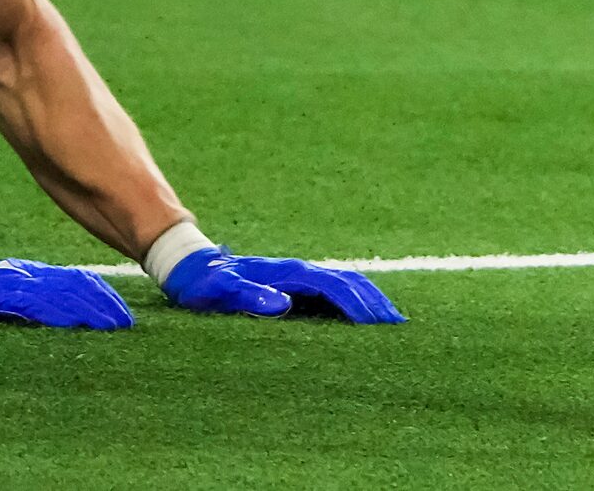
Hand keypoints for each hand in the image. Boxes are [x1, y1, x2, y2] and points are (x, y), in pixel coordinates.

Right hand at [0, 249, 133, 329]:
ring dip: (86, 310)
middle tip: (126, 322)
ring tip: (110, 325)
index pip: (73, 282)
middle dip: (103, 304)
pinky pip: (28, 303)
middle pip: (73, 286)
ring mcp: (9, 283)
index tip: (122, 313)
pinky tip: (70, 320)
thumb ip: (26, 300)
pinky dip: (53, 311)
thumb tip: (59, 313)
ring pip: (57, 294)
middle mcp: (23, 275)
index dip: (100, 297)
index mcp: (27, 275)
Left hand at [162, 247, 404, 322]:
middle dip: (374, 302)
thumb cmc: (206, 285)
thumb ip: (249, 294)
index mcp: (289, 272)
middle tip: (398, 324)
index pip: (333, 287)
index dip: (356, 305)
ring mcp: (300, 277)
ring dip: (371, 299)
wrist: (195, 268)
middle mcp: (300, 271)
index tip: (376, 324)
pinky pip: (335, 290)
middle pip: (349, 281)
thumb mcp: (221, 291)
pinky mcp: (296, 285)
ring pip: (346, 282)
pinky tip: (364, 315)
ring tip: (392, 320)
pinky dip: (357, 299)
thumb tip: (283, 305)